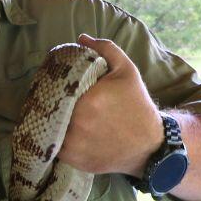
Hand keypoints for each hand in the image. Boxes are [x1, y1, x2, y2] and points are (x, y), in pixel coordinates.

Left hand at [56, 34, 163, 176]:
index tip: (52, 86)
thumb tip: (81, 38)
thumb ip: (105, 50)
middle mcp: (79, 125)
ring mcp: (75, 146)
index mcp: (89, 101)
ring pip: (49, 129)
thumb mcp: (126, 71)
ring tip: (54, 116)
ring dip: (50, 122)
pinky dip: (55, 140)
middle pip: (50, 110)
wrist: (150, 145)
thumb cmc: (137, 105)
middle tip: (51, 100)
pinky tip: (61, 132)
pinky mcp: (75, 161)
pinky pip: (55, 148)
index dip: (51, 88)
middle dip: (49, 104)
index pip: (56, 90)